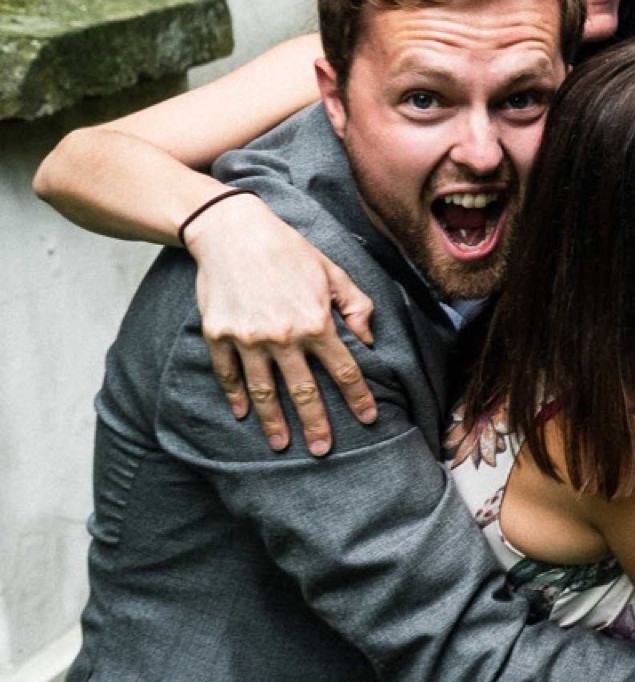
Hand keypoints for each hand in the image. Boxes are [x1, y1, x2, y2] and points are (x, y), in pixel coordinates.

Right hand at [186, 191, 377, 453]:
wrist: (232, 231)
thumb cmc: (288, 250)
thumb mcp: (332, 272)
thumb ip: (355, 306)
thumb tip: (368, 340)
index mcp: (316, 322)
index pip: (344, 371)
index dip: (358, 398)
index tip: (368, 419)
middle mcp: (283, 336)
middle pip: (304, 391)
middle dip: (316, 424)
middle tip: (322, 450)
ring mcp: (248, 338)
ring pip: (264, 390)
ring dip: (273, 421)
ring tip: (281, 444)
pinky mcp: (218, 334)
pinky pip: (228, 374)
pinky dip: (235, 396)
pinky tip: (243, 414)